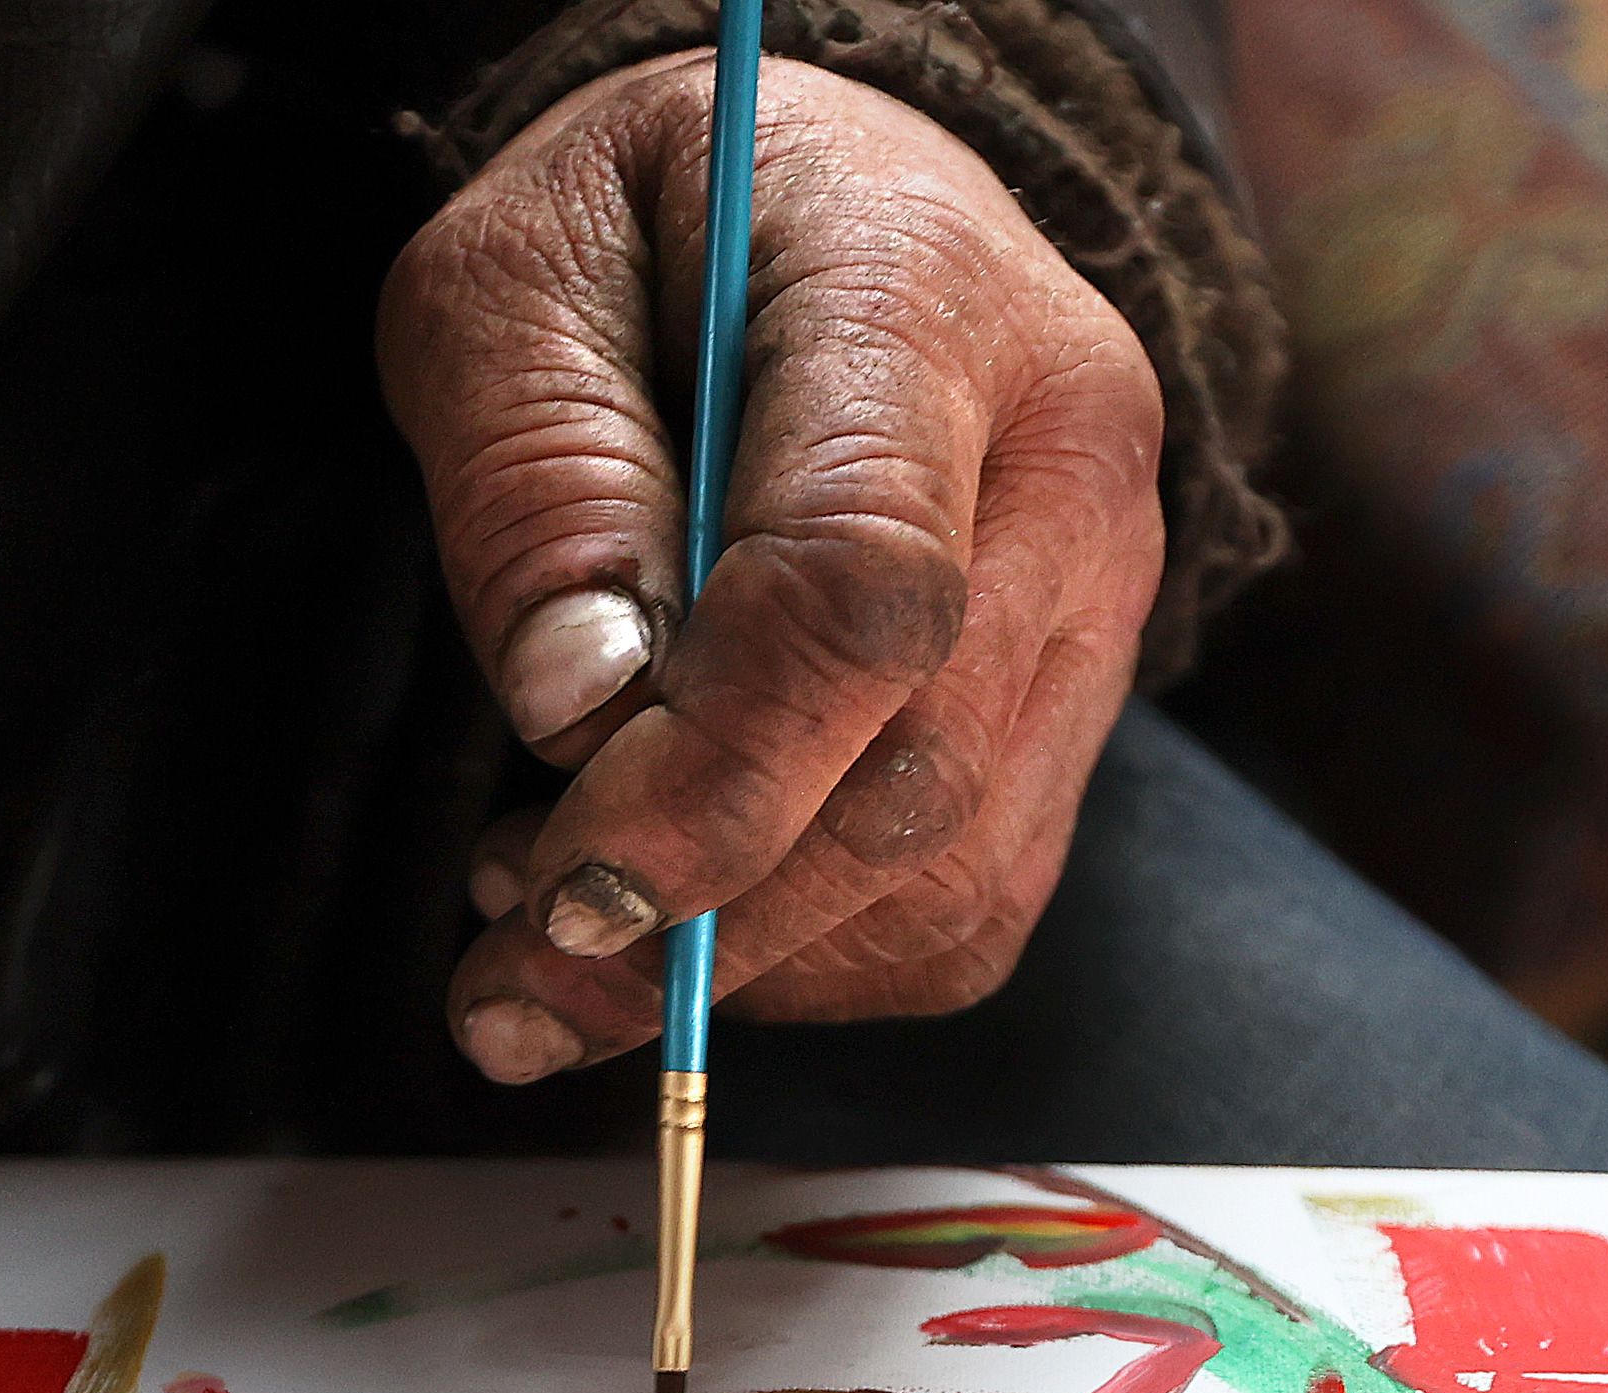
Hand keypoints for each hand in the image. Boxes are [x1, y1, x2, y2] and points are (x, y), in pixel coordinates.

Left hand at [380, 53, 1164, 1079]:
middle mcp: (1068, 464)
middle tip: (505, 973)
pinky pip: (965, 911)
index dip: (711, 779)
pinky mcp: (1078, 711)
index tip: (557, 887)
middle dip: (700, 919)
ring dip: (742, 961)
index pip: (864, 592)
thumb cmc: (641, 232)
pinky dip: (809, 959)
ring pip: (951, 878)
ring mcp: (1102, 599)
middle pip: (915, 775)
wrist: (820, 203)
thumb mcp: (511, 285)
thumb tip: (577, 710)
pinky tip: (685, 907)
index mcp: (928, 302)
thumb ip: (536, 477)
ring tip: (553, 927)